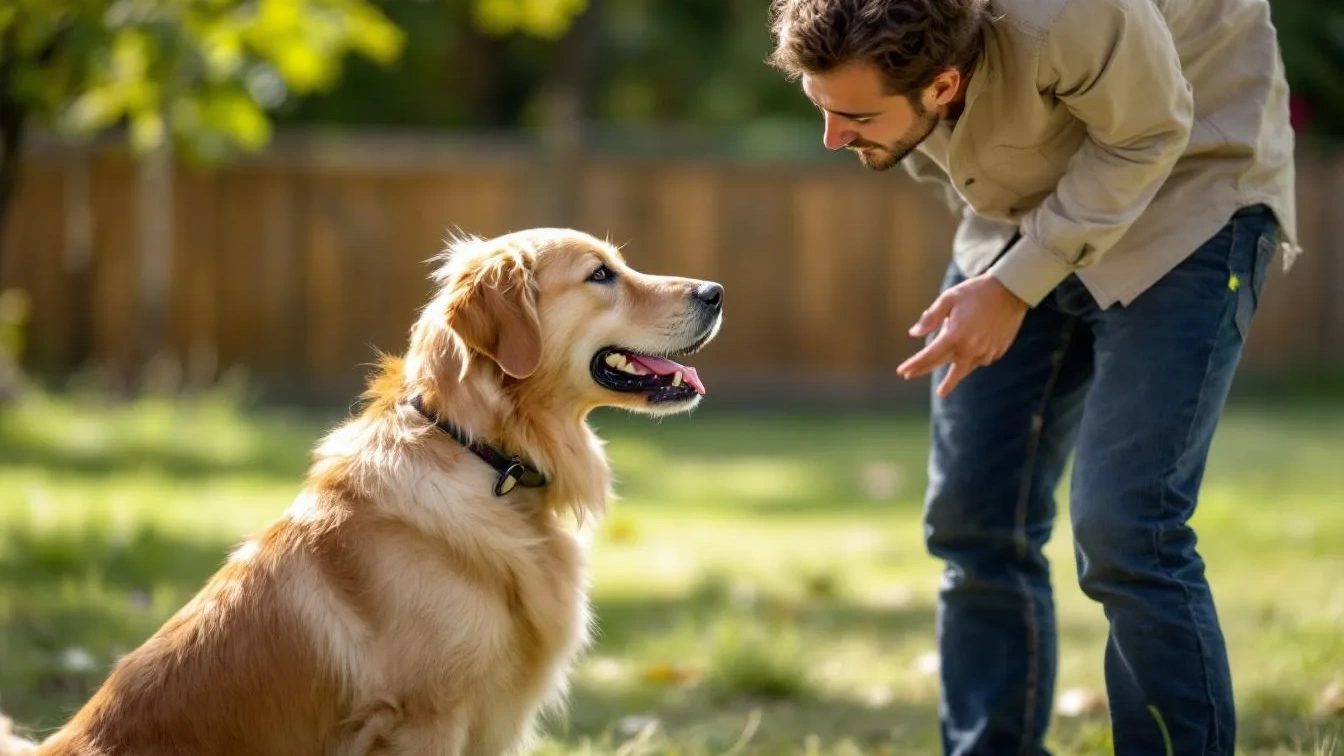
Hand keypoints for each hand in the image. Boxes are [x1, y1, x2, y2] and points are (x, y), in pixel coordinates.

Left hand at [897, 274, 1028, 397]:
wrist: (1011, 291)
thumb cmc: (976, 292)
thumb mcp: (948, 298)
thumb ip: (931, 317)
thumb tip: (914, 333)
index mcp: (955, 335)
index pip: (930, 356)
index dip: (915, 365)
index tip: (902, 371)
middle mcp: (970, 348)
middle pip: (945, 367)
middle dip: (925, 370)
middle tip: (910, 375)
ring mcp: (986, 352)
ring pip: (964, 368)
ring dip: (952, 373)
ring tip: (943, 384)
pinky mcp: (997, 352)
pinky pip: (979, 361)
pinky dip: (971, 360)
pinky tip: (968, 355)